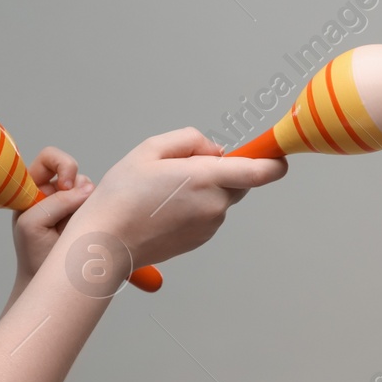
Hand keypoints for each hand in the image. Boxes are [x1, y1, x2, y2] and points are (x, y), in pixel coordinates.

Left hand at [10, 146, 94, 281]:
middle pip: (74, 171)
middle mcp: (53, 193)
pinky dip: (101, 212)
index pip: (48, 158)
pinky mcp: (88, 216)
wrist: (51, 283)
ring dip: (89, 204)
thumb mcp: (33, 225)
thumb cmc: (33, 255)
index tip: (65, 185)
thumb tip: (86, 188)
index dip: (61, 165)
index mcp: (33, 189)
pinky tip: (93, 228)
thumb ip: (54, 203)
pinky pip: (101, 204)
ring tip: (81, 227)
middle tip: (79, 208)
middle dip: (80, 187)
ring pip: (90, 189)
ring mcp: (72, 205)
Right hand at [67, 128, 285, 270]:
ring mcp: (210, 226)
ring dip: (203, 190)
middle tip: (182, 169)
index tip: (274, 152)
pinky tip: (163, 209)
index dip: (274, 160)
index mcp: (206, 178)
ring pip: (221, 198)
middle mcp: (215, 204)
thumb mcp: (149, 149)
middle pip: (239, 181)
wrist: (107, 242)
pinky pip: (208, 215)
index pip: (261, 170)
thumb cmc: (121, 196)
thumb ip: (190, 140)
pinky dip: (194, 207)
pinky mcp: (201, 240)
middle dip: (221, 170)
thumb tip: (214, 150)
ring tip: (163, 192)